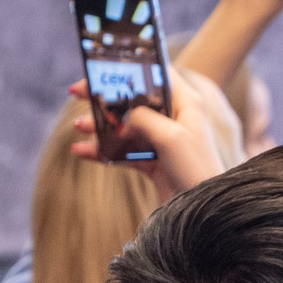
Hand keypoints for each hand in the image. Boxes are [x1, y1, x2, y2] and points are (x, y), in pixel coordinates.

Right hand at [70, 77, 222, 200]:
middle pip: (135, 98)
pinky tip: (82, 151)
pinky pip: (123, 152)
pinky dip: (103, 151)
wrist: (205, 214)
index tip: (103, 67)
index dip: (130, 67)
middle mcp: (176, 118)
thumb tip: (123, 115)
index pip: (157, 73)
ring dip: (100, 125)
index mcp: (187, 103)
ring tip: (79, 127)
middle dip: (105, 96)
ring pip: (126, 125)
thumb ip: (144, 118)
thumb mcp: (170, 137)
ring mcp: (164, 141)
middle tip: (77, 91)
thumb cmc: (196, 171)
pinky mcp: (154, 162)